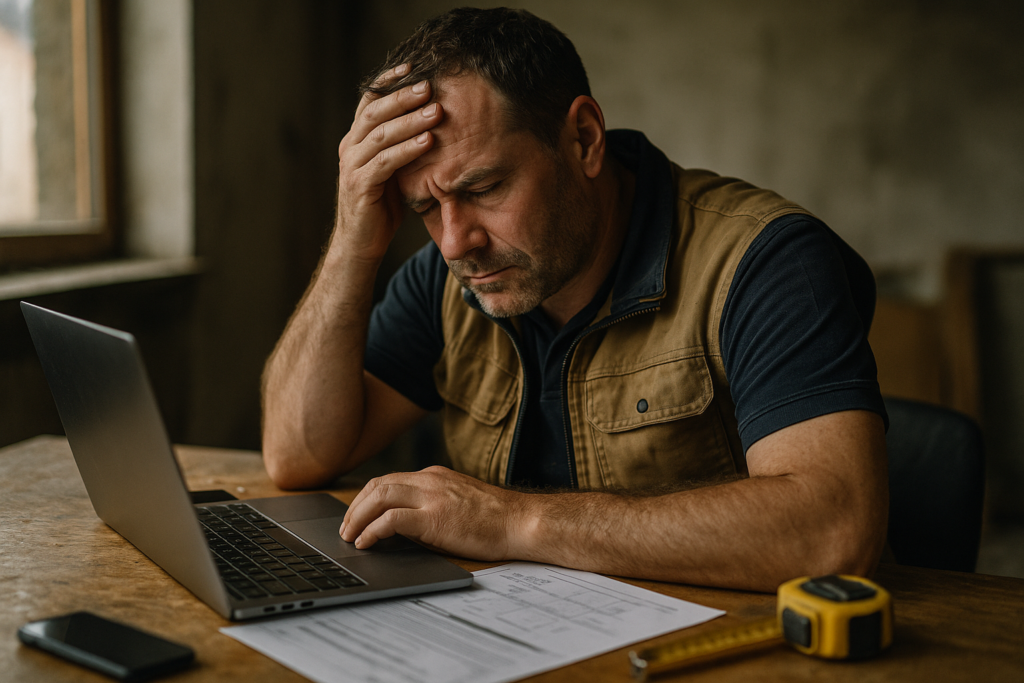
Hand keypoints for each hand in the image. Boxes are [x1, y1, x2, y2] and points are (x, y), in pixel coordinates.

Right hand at [333, 63, 442, 263]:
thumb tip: (433, 122)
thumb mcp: (392, 170)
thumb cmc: (381, 207)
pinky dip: (407, 150)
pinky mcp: (359, 186)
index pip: (369, 100)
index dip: (389, 82)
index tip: (413, 66)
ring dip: (410, 120)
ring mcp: (351, 166)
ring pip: (380, 134)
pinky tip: (429, 141)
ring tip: (436, 110)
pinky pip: (385, 162)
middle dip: (403, 95)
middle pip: (374, 111)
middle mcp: (349, 147)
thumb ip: (402, 146)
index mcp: (356, 139)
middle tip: (430, 84)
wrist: (360, 244)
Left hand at [339, 466, 524, 560]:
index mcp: (435, 477)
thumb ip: (430, 507)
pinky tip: (367, 542)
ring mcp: (432, 497)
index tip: (356, 515)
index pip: (389, 480)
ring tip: (350, 535)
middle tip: (346, 528)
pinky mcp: (435, 517)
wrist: (521, 522)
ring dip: (358, 517)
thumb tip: (401, 526)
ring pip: (379, 496)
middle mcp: (430, 481)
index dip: (366, 498)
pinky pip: (391, 519)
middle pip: (378, 485)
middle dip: (355, 506)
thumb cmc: (496, 520)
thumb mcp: (458, 503)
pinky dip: (373, 530)